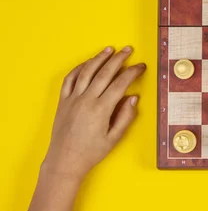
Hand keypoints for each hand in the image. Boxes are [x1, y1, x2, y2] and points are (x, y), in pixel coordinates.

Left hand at [42, 46, 145, 182]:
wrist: (64, 161)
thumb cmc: (91, 152)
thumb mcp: (114, 138)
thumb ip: (125, 116)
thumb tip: (133, 98)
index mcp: (101, 109)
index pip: (120, 83)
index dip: (132, 72)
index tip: (141, 66)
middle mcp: (86, 100)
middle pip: (104, 73)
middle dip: (118, 59)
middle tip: (128, 50)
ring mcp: (72, 99)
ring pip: (86, 72)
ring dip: (99, 58)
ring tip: (109, 49)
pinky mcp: (63, 101)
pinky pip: (69, 79)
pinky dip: (78, 68)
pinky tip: (87, 63)